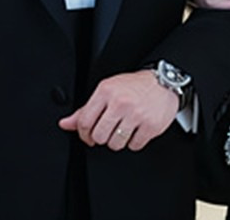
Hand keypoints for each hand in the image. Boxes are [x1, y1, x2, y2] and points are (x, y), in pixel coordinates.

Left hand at [58, 70, 177, 151]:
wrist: (164, 83)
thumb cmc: (134, 86)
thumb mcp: (107, 91)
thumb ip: (85, 109)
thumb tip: (65, 124)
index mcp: (106, 91)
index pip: (84, 121)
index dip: (83, 134)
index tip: (88, 136)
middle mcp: (120, 102)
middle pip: (99, 136)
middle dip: (102, 138)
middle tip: (109, 131)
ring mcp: (136, 115)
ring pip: (115, 144)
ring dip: (118, 141)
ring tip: (123, 129)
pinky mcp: (150, 126)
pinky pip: (134, 146)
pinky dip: (134, 142)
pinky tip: (136, 130)